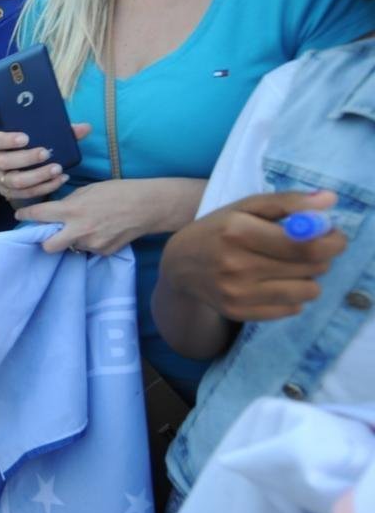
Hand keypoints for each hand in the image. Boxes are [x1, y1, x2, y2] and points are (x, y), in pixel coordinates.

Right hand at [0, 124, 91, 202]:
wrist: (28, 166)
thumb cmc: (33, 146)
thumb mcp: (42, 136)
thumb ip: (62, 131)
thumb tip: (85, 128)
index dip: (5, 139)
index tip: (25, 138)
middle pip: (3, 162)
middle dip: (26, 158)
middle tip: (46, 153)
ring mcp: (1, 180)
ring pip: (15, 182)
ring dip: (37, 176)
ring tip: (57, 169)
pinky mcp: (10, 194)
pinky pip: (26, 194)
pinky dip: (44, 188)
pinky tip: (60, 180)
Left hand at [15, 178, 159, 254]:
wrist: (148, 206)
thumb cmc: (118, 192)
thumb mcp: (89, 190)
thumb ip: (69, 202)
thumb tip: (56, 211)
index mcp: (72, 210)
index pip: (39, 216)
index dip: (25, 216)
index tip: (20, 216)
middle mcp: (79, 230)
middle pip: (48, 246)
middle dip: (45, 240)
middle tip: (50, 232)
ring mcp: (92, 244)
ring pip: (70, 247)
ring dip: (71, 239)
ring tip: (86, 226)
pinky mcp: (103, 252)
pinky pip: (88, 249)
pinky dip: (89, 242)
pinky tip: (101, 231)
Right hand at [160, 191, 346, 320]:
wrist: (178, 266)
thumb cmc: (218, 230)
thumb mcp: (246, 206)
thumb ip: (287, 202)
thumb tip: (330, 200)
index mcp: (238, 231)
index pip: (306, 245)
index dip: (331, 241)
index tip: (333, 237)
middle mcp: (236, 265)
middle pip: (311, 268)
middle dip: (320, 257)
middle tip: (307, 250)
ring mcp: (236, 292)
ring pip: (306, 292)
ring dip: (308, 278)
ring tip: (290, 268)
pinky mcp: (237, 312)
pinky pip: (291, 310)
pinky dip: (292, 296)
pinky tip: (275, 284)